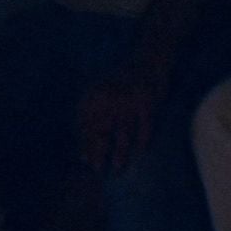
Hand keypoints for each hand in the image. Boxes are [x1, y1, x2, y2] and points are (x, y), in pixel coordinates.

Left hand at [74, 68, 163, 183]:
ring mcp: (129, 100)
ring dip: (120, 152)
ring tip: (117, 167)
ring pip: (123, 132)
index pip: (86, 123)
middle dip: (98, 150)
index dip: (85, 142)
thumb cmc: (121, 84)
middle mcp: (110, 97)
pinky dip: (142, 141)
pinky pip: (145, 127)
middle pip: (102, 129)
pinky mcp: (147, 103)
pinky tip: (140, 152)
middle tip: (97, 169)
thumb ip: (90, 115)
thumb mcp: (100, 94)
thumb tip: (83, 142)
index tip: (84, 159)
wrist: (147, 62)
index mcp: (95, 94)